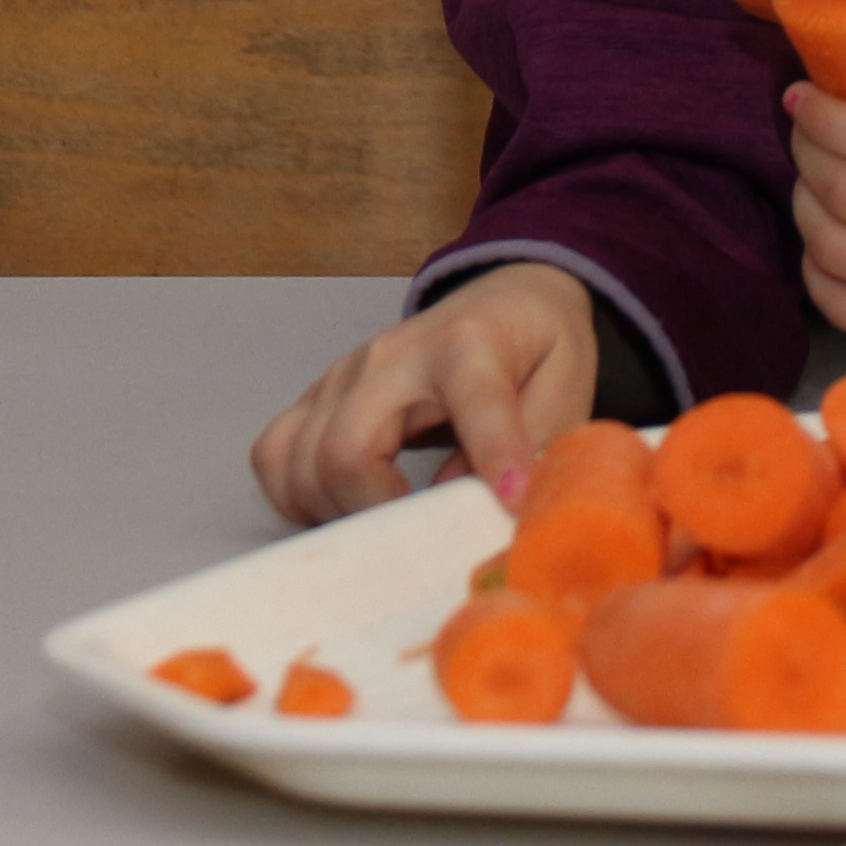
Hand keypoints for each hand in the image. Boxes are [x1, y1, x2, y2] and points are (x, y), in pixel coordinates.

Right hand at [250, 261, 592, 524]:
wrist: (502, 299)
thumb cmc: (536, 347)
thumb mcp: (569, 385)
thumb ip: (535, 445)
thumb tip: (481, 509)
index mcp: (471, 345)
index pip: (474, 400)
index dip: (491, 453)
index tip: (510, 503)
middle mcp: (392, 355)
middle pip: (346, 448)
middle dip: (377, 516)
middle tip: (421, 546)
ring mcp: (344, 374)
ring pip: (297, 459)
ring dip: (334, 514)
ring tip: (387, 531)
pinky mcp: (319, 395)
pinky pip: (276, 456)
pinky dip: (298, 497)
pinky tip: (346, 509)